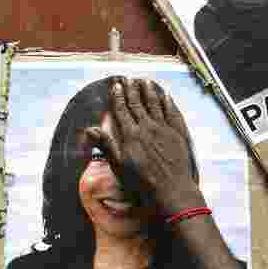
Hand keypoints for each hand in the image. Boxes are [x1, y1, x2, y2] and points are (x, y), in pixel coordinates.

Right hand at [85, 77, 204, 216]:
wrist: (171, 189)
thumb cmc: (142, 182)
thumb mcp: (119, 166)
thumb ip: (106, 145)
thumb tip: (89, 129)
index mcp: (131, 134)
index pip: (122, 111)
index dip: (118, 97)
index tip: (116, 85)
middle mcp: (147, 127)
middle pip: (138, 104)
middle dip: (132, 90)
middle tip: (129, 79)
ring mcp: (164, 129)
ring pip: (155, 105)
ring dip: (150, 92)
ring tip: (146, 81)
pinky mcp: (177, 134)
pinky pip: (172, 114)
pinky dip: (169, 104)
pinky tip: (167, 96)